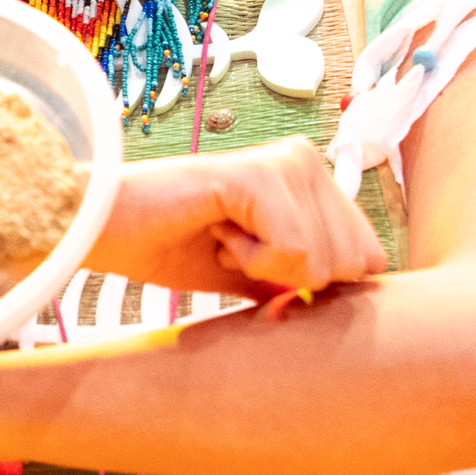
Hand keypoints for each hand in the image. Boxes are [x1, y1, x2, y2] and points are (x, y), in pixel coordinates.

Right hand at [87, 136, 387, 296]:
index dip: (315, 285)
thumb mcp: (253, 274)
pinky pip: (293, 253)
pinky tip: (218, 233)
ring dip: (267, 270)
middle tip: (236, 251)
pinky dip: (251, 263)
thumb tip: (346, 313)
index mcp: (312, 178)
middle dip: (293, 279)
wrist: (105, 228)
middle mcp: (307, 160)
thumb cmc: (170, 245)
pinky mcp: (260, 176)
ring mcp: (287, 162)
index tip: (257, 266)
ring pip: (325, 263)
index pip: (369, 257)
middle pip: (354, 264)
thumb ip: (300, 281)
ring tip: (224, 239)